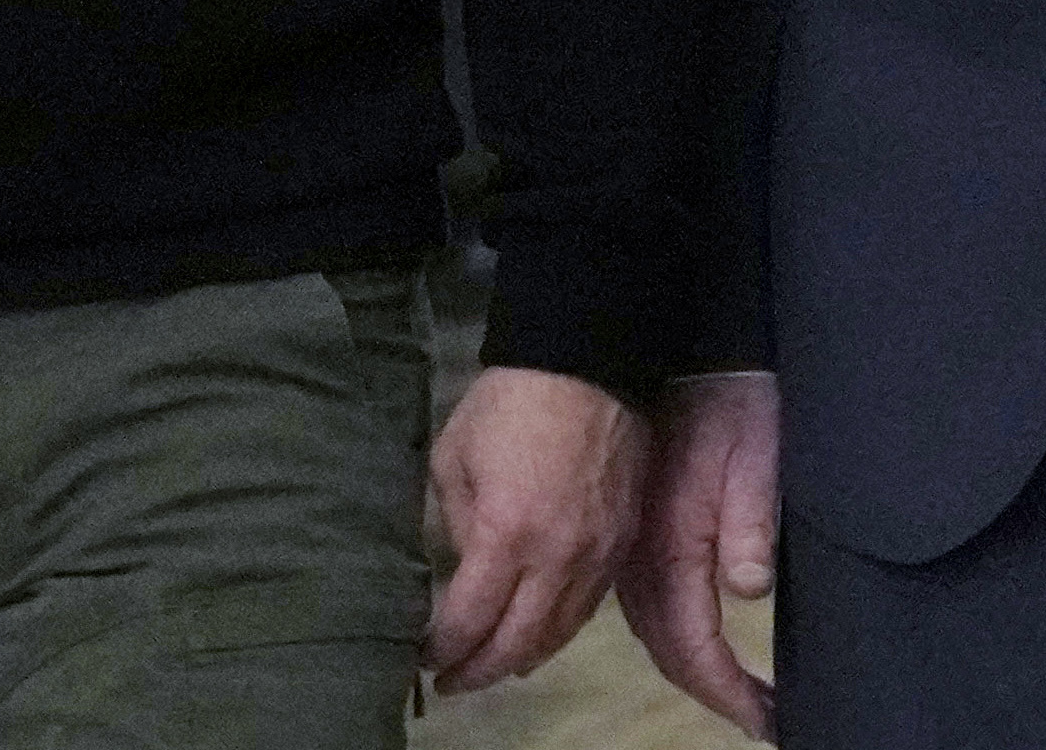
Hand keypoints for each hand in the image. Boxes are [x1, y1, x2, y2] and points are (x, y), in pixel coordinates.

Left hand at [423, 365, 644, 694]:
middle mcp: (556, 557)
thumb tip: (465, 565)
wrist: (588, 363)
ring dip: (521, 658)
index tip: (424, 658)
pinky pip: (588, 607)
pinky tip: (538, 635)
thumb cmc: (509, 403)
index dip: (444, 648)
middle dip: (479, 671)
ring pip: (558, 634)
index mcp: (506, 533)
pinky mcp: (621, 544)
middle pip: (516, 643)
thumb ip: (456, 521)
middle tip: (452, 683)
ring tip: (491, 668)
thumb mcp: (454, 456)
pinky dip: (558, 631)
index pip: (471, 618)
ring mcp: (596, 555)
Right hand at [626, 372, 780, 737]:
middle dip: (711, 692)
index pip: (693, 643)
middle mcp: (640, 556)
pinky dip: (668, 638)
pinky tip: (691, 648)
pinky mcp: (632, 532)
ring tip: (732, 696)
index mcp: (672, 542)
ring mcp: (629, 545)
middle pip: (666, 648)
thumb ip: (752, 521)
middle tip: (759, 719)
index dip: (727, 690)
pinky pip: (642, 605)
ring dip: (688, 669)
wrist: (680, 352)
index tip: (764, 720)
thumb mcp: (756, 452)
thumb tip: (750, 586)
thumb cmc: (732, 401)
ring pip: (649, 630)